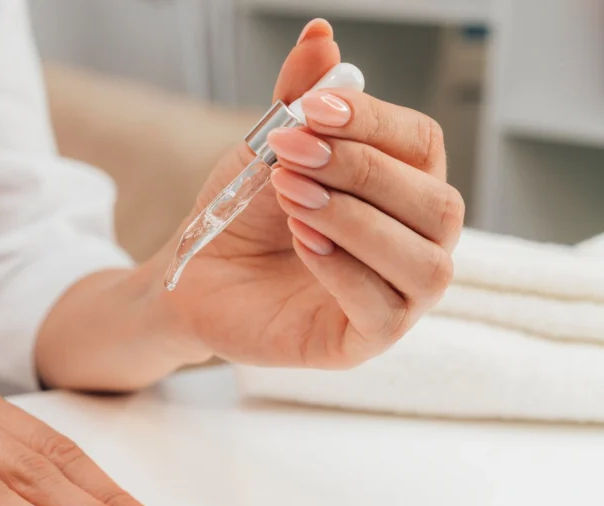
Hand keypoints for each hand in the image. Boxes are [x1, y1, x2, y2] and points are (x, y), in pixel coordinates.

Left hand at [150, 20, 464, 368]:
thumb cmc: (243, 215)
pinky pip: (386, 311)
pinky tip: (301, 242)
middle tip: (291, 157)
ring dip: (358, 222)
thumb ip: (298, 101)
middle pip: (436, 204)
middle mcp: (415, 242)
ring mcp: (398, 297)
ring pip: (425, 263)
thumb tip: (321, 37)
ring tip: (292, 199)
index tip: (313, 110)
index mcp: (402, 188)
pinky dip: (345, 271)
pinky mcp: (366, 340)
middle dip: (363, 172)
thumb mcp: (267, 151)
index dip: (374, 123)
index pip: (423, 145)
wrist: (198, 276)